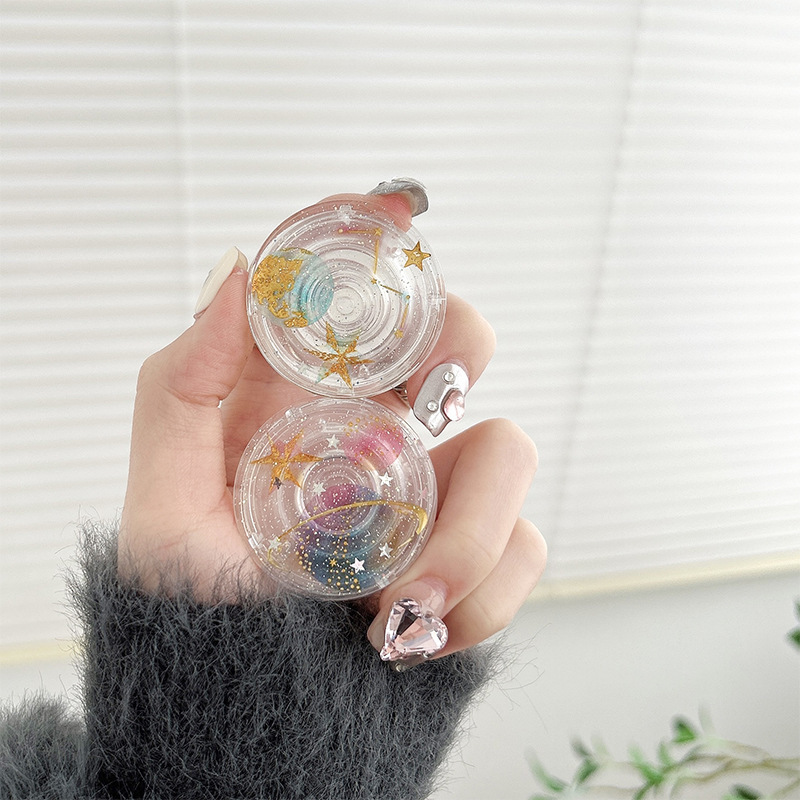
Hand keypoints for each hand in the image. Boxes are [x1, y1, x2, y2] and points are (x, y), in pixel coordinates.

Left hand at [118, 191, 545, 657]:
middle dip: (462, 350)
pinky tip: (416, 631)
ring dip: (471, 530)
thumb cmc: (199, 606)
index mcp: (311, 401)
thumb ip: (183, 386)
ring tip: (400, 602)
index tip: (399, 215)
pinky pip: (525, 548)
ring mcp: (439, 490)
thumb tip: (236, 269)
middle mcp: (384, 431)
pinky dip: (481, 595)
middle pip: (463, 340)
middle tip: (429, 404)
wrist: (251, 710)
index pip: (364, 296)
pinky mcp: (479, 553)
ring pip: (512, 451)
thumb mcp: (165, 505)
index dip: (388, 244)